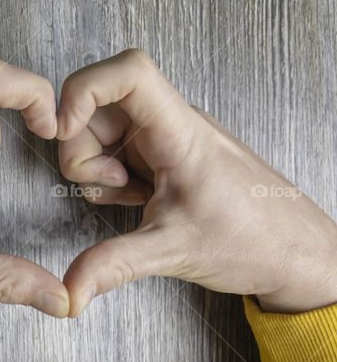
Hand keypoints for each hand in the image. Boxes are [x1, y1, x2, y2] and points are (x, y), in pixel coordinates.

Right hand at [56, 49, 336, 315]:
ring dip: (96, 167)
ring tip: (132, 196)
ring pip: (100, 129)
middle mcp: (170, 124)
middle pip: (97, 107)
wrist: (296, 253)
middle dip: (82, 150)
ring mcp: (164, 138)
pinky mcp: (160, 154)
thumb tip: (70, 290)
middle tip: (111, 185)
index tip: (64, 129)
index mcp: (179, 132)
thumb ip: (113, 265)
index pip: (128, 72)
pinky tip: (138, 199)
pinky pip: (115, 149)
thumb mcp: (173, 252)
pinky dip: (112, 176)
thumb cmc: (255, 240)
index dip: (83, 89)